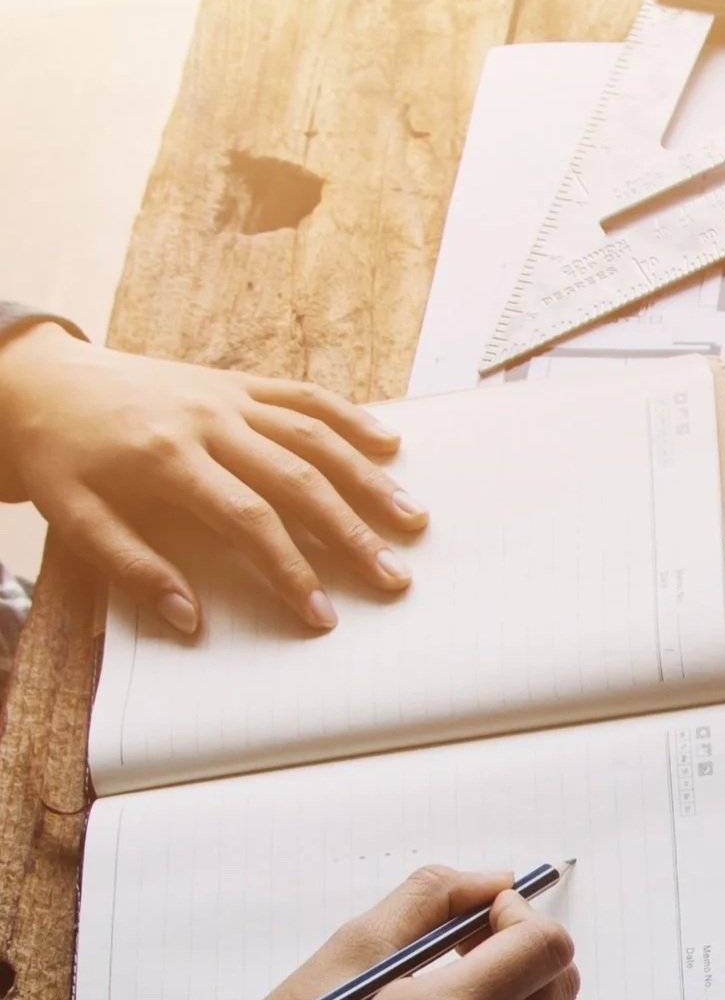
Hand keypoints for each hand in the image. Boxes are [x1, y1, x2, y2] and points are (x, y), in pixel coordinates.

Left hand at [0, 322, 425, 633]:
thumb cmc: (57, 454)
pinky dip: (347, 416)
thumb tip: (190, 620)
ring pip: (313, 436)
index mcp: (166, 458)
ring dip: (368, 479)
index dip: (290, 570)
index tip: (320, 614)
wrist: (37, 378)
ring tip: (412, 518)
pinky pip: (301, 395)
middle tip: (392, 577)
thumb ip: (132, 568)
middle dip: (350, 533)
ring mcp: (226, 398)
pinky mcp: (234, 383)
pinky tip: (388, 442)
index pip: (248, 520)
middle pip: (297, 480)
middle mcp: (206, 422)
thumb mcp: (73, 517)